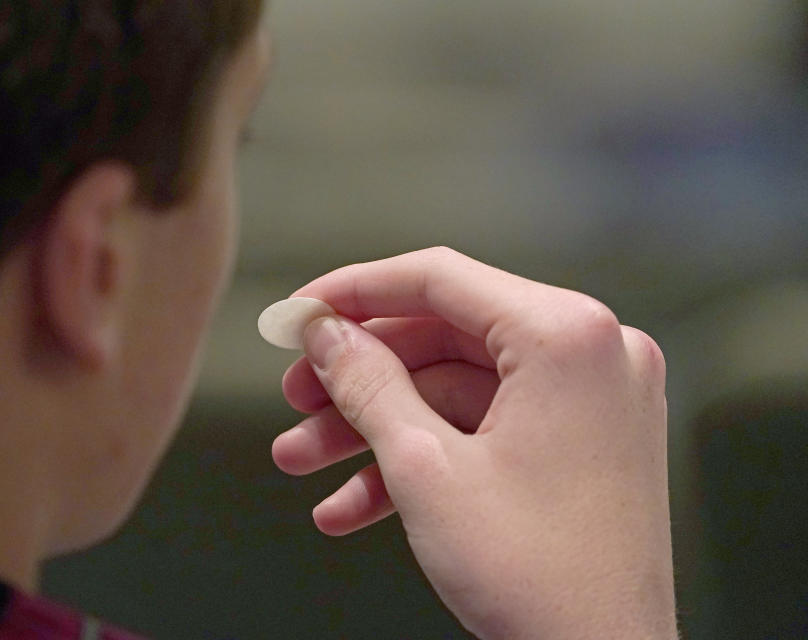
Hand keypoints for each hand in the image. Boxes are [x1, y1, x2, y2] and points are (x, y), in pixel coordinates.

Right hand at [271, 248, 676, 638]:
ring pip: (452, 391)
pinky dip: (420, 458)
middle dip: (356, 378)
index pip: (438, 279)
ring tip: (302, 461)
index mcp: (565, 335)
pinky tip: (350, 504)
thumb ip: (366, 382)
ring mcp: (589, 400)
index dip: (353, 292)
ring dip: (374, 428)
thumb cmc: (538, 578)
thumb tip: (324, 333)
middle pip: (441, 337)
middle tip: (295, 398)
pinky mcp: (579, 442)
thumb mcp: (424, 467)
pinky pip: (483, 430)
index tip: (299, 312)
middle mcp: (589, 353)